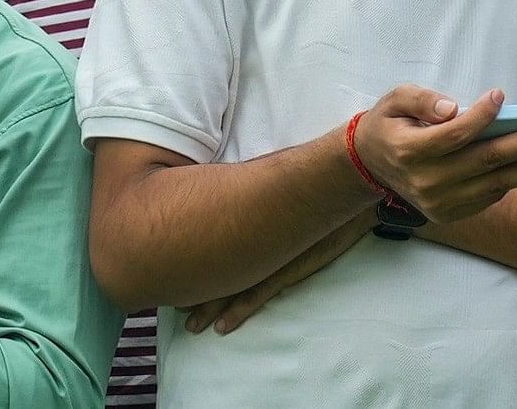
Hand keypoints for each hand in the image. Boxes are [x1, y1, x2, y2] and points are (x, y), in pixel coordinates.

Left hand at [177, 209, 368, 335]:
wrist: (345, 191)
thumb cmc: (314, 189)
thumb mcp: (279, 193)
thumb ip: (258, 201)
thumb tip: (237, 204)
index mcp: (248, 221)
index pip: (212, 243)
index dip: (191, 261)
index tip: (172, 272)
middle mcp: (253, 238)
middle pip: (213, 265)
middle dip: (191, 288)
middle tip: (171, 306)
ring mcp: (268, 255)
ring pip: (229, 286)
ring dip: (208, 307)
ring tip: (190, 324)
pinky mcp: (285, 269)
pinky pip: (255, 295)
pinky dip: (237, 312)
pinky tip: (222, 328)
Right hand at [348, 88, 516, 223]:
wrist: (371, 166)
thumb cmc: (389, 126)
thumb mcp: (394, 100)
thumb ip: (422, 100)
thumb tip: (453, 109)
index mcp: (410, 151)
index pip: (455, 134)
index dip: (481, 116)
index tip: (501, 96)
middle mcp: (426, 182)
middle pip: (486, 161)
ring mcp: (439, 203)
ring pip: (495, 184)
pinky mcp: (449, 214)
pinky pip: (489, 197)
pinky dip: (513, 181)